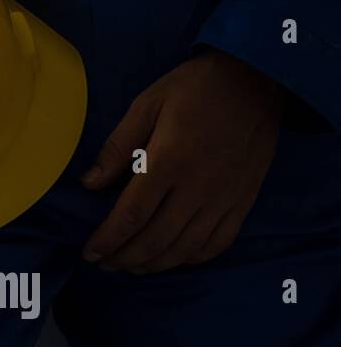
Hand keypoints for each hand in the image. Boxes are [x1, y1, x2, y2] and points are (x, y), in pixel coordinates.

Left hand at [80, 49, 282, 273]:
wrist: (256, 80)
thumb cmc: (194, 89)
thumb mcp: (146, 105)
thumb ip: (117, 147)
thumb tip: (89, 184)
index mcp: (169, 161)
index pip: (132, 214)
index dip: (108, 239)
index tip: (90, 252)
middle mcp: (198, 186)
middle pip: (156, 238)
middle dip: (125, 258)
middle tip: (103, 264)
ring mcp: (225, 197)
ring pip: (186, 247)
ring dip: (154, 264)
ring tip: (130, 266)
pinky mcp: (244, 200)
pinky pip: (218, 242)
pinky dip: (192, 257)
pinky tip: (172, 258)